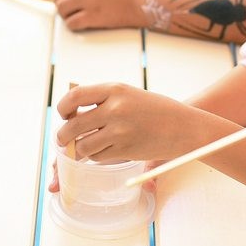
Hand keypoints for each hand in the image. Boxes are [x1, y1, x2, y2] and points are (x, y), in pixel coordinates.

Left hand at [43, 0, 145, 30]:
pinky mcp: (92, 16)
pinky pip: (71, 23)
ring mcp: (87, 2)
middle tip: (71, 11)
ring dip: (66, 15)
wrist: (138, 2)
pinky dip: (73, 25)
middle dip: (60, 5)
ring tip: (79, 16)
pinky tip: (83, 24)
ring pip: (61, 9)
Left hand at [54, 82, 193, 161]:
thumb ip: (101, 101)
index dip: (63, 107)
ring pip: (83, 145)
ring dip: (79, 149)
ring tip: (84, 147)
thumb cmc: (153, 110)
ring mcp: (119, 130)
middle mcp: (115, 108)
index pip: (75, 96)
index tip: (63, 114)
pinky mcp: (124, 149)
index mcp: (114, 89)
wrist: (183, 127)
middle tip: (63, 139)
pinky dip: (96, 156)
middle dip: (63, 136)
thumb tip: (70, 115)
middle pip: (73, 125)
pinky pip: (97, 156)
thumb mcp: (128, 94)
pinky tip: (105, 150)